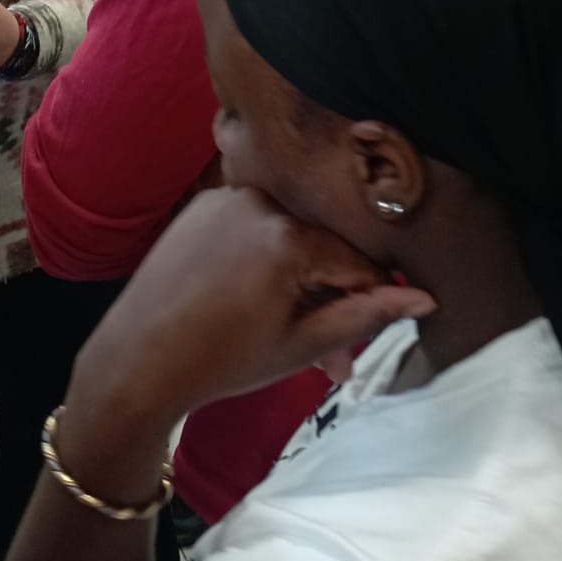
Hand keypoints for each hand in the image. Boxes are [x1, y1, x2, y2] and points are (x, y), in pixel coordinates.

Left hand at [70, 186, 435, 436]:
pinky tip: (249, 297)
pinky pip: (252, 224)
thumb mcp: (301, 346)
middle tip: (328, 357)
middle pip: (320, 248)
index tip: (365, 333)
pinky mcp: (202, 204)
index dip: (369, 299)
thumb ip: (365, 316)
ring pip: (287, 236)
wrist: (137, 362)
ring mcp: (228, 198)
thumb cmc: (221, 362)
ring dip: (296, 278)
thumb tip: (423, 298)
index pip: (357, 261)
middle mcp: (261, 203)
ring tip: (286, 329)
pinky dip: (260, 256)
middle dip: (329, 299)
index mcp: (290, 238)